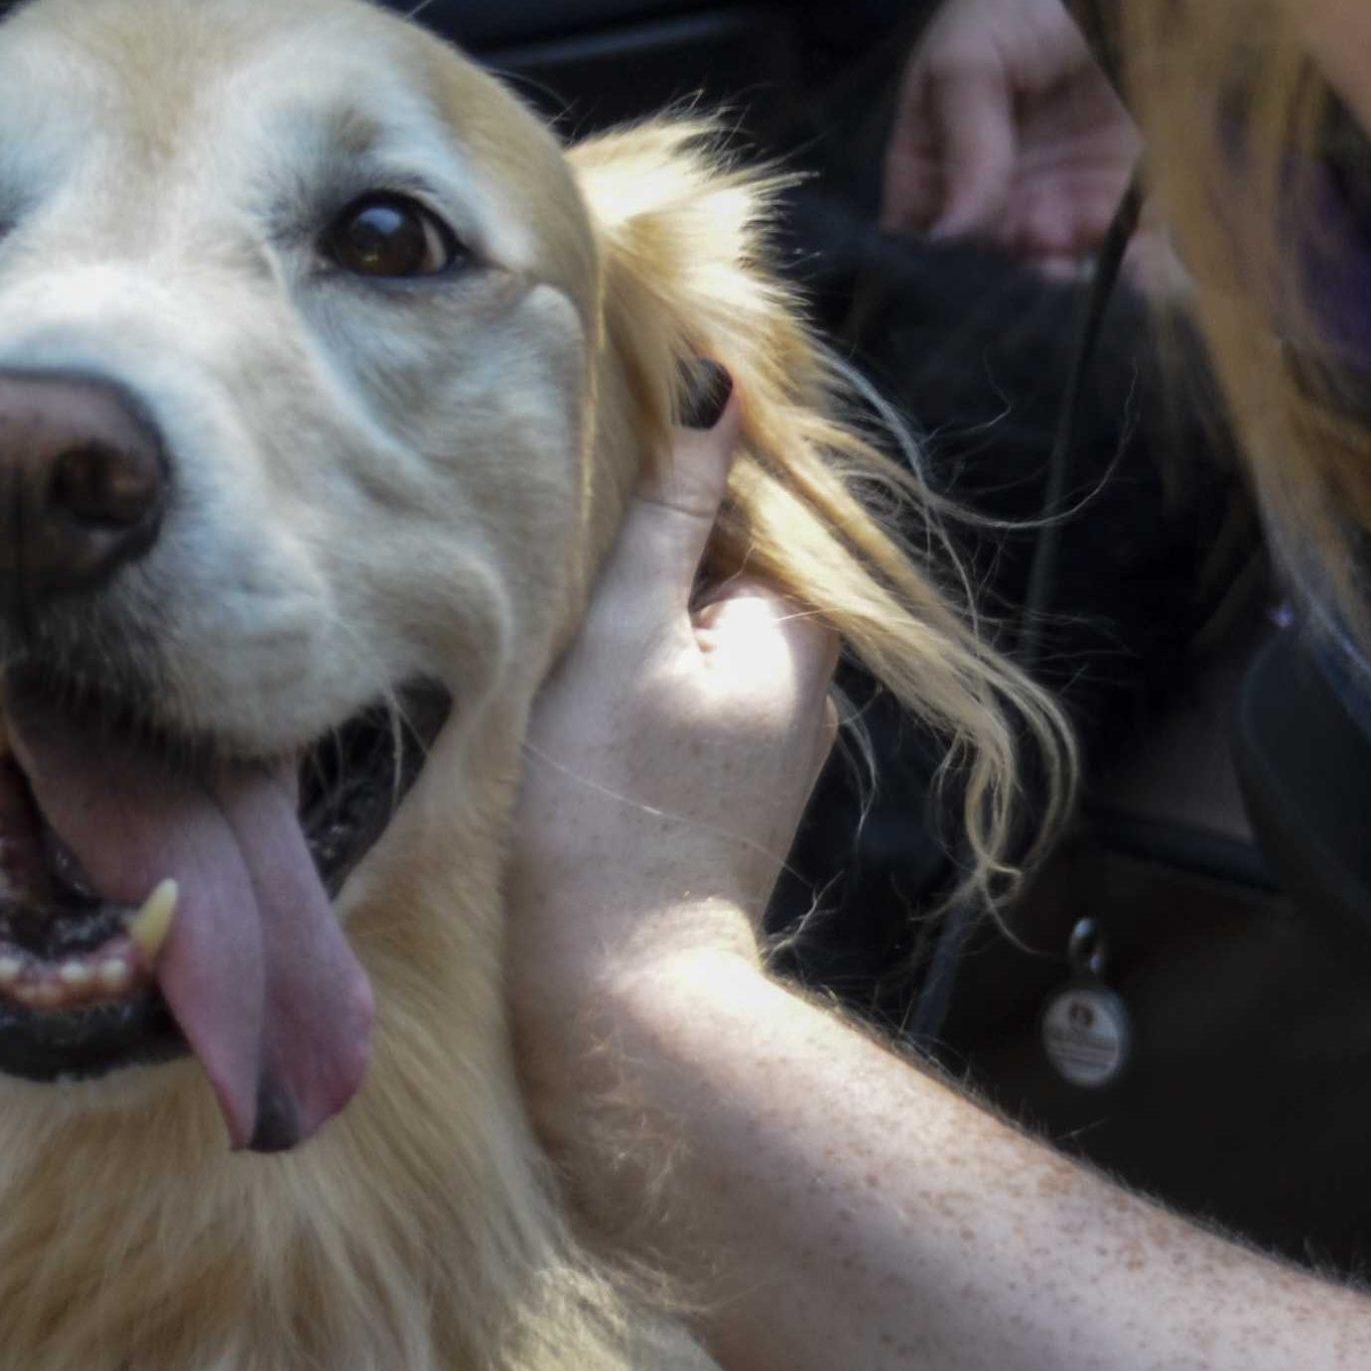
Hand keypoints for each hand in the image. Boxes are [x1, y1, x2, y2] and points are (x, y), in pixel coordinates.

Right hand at [509, 400, 838, 1142]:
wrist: (612, 990)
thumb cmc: (602, 810)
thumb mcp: (625, 635)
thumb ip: (670, 509)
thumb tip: (717, 380)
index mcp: (798, 632)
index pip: (740, 506)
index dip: (664, 492)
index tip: (589, 506)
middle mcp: (807, 692)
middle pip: (717, 578)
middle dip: (646, 574)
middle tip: (562, 598)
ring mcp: (771, 758)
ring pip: (695, 650)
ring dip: (634, 643)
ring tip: (564, 673)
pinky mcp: (726, 809)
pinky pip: (685, 716)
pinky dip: (637, 707)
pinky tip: (581, 735)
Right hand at [884, 0, 1140, 273]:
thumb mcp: (967, 57)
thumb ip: (962, 145)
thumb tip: (950, 237)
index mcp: (940, 159)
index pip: (925, 233)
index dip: (938, 264)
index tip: (964, 273)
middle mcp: (999, 186)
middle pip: (992, 262)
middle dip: (1011, 277)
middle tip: (1035, 260)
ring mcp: (1065, 188)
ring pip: (1058, 265)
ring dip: (1068, 281)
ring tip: (1076, 262)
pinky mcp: (1132, 184)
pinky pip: (1127, 244)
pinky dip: (1131, 269)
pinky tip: (1131, 272)